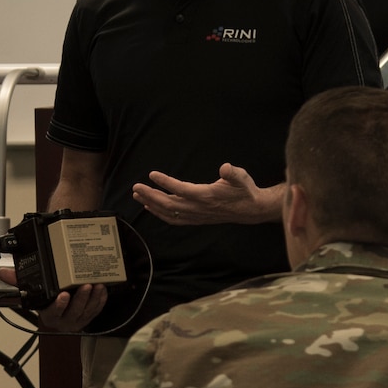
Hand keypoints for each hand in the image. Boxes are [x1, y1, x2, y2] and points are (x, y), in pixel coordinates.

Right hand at [0, 267, 107, 331]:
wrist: (58, 323)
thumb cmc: (46, 306)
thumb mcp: (32, 296)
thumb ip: (19, 283)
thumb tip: (3, 273)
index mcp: (49, 315)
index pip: (53, 311)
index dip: (59, 305)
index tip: (63, 295)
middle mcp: (64, 320)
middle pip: (74, 310)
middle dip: (81, 298)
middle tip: (85, 285)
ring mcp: (78, 320)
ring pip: (87, 311)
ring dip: (93, 298)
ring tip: (96, 285)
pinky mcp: (89, 317)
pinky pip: (96, 310)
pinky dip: (100, 300)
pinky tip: (103, 290)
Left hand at [133, 163, 277, 225]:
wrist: (250, 210)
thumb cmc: (244, 190)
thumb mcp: (242, 177)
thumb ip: (233, 173)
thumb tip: (226, 168)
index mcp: (207, 196)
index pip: (181, 189)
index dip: (166, 182)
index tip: (152, 174)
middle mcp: (199, 208)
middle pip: (169, 203)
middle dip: (151, 195)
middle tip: (136, 187)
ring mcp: (196, 215)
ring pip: (169, 213)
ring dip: (152, 204)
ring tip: (138, 195)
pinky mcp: (196, 219)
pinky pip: (174, 219)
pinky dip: (160, 214)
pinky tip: (150, 207)